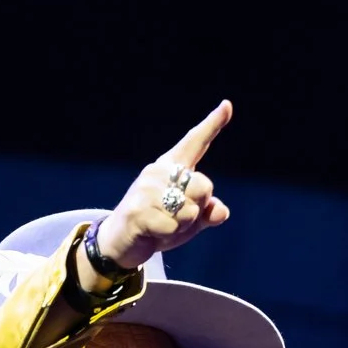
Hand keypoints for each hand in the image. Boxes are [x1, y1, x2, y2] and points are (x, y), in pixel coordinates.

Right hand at [93, 101, 234, 268]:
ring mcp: (145, 189)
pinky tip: (152, 233)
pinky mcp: (137, 210)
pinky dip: (168, 236)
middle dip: (198, 209)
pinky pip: (173, 227)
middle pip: (204, 186)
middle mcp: (158, 172)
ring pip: (190, 211)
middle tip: (175, 217)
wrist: (120, 241)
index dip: (213, 124)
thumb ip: (207, 213)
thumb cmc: (157, 225)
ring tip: (161, 225)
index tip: (227, 105)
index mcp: (171, 168)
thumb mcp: (188, 220)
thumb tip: (220, 211)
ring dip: (182, 226)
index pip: (195, 143)